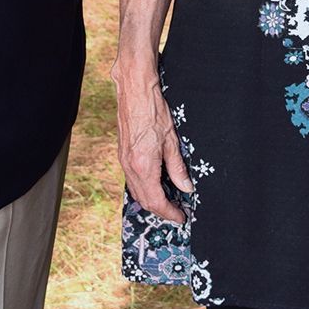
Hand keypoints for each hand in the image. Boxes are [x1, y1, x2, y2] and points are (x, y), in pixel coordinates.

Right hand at [113, 65, 191, 224]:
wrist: (135, 92)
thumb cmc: (153, 111)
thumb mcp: (172, 141)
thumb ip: (178, 168)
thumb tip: (186, 188)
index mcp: (144, 166)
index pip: (157, 201)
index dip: (170, 212)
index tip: (181, 216)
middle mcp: (130, 167)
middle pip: (144, 200)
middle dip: (160, 210)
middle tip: (177, 212)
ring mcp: (124, 161)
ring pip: (136, 191)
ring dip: (151, 200)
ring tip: (168, 201)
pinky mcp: (122, 154)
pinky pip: (131, 180)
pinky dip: (144, 188)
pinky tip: (155, 185)